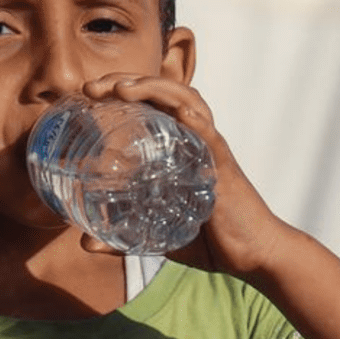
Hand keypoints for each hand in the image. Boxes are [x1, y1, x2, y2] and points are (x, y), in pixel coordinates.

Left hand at [79, 74, 288, 278]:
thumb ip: (121, 238)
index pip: (149, 104)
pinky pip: (212, 138)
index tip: (88, 92)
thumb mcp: (156, 236)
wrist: (254, 257)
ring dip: (155, 89)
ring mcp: (210, 151)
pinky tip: (181, 111)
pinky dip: (197, 121)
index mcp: (178, 147)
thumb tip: (85, 244)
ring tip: (123, 88)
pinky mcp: (225, 169)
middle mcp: (194, 140)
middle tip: (90, 87)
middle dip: (125, 81)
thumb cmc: (209, 240)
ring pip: (186, 103)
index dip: (120, 89)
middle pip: (162, 94)